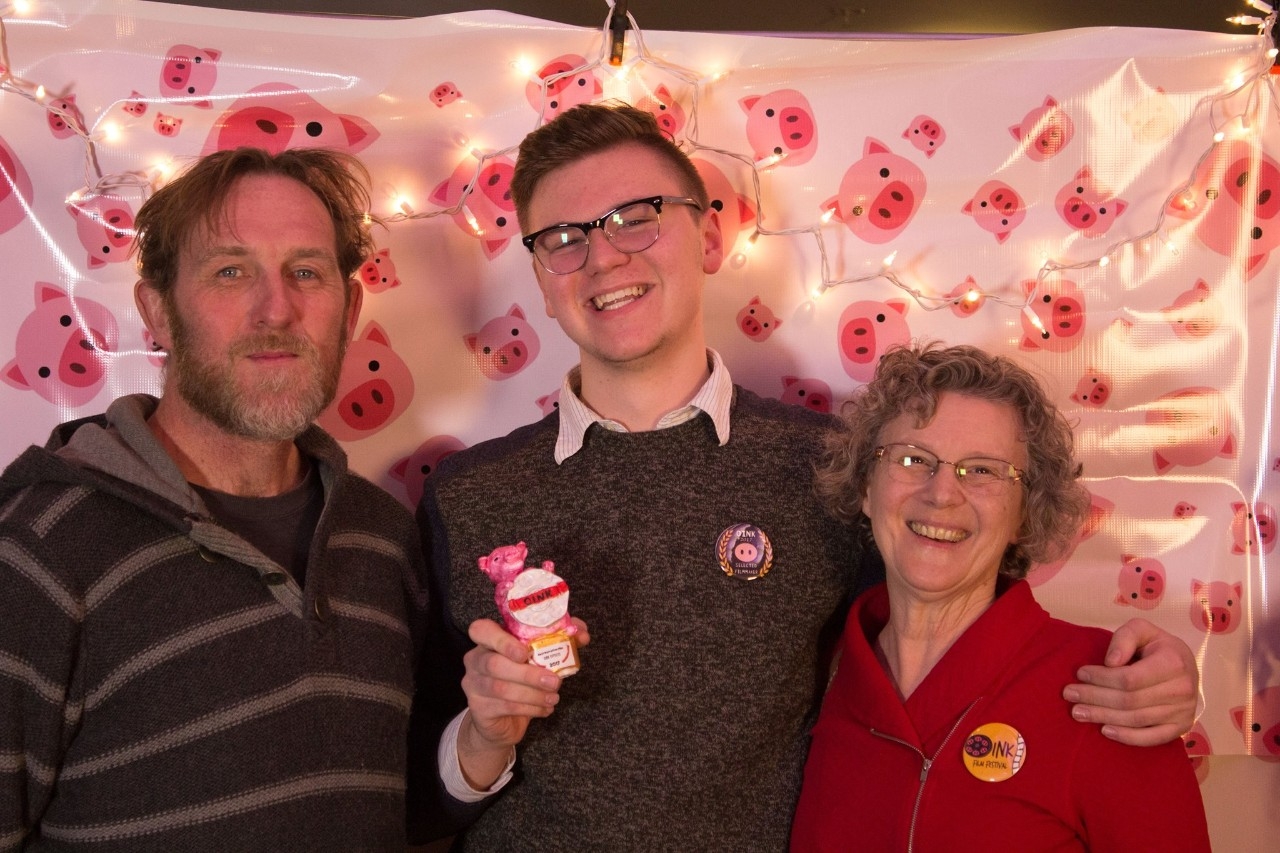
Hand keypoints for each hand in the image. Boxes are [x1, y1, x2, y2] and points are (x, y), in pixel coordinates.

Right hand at [456, 617, 588, 786]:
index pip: (481, 630)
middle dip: (528, 674)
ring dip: (533, 694)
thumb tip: (582, 634)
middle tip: (554, 682)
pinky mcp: (478, 709)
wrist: (502, 722)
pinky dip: (530, 708)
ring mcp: (473, 685)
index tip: (524, 651)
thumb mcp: (540, 659)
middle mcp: (475, 660)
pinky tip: (545, 709)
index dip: (501, 640)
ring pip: (501, 688)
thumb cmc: (522, 682)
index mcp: (488, 641)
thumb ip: (560, 640)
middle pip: (495, 663)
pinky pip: (505, 706)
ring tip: (554, 698)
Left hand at [1063, 617, 1197, 745]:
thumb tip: (1110, 662)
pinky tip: (1105, 730)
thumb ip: (1125, 638)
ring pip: (1136, 719)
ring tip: (1078, 712)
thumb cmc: (1158, 646)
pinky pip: (1152, 738)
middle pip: (1129, 700)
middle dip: (1095, 697)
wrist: (1186, 666)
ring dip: (1103, 717)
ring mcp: (1183, 712)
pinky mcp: (1181, 728)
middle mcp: (1182, 690)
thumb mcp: (1142, 630)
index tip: (1080, 674)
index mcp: (1173, 663)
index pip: (1129, 678)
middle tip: (1069, 694)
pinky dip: (1128, 737)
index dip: (1101, 678)